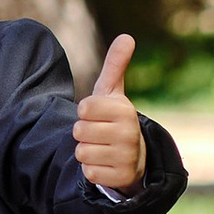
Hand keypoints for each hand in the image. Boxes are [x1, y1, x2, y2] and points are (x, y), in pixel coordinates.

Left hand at [73, 33, 144, 192]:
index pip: (83, 109)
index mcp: (124, 110)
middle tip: (99, 133)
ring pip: (81, 152)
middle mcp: (129, 133)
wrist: (134, 157)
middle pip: (79, 131)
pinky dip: (92, 170)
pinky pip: (89, 172)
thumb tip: (127, 36)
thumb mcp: (113, 93)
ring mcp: (127, 156)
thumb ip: (115, 65)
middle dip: (83, 133)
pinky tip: (105, 164)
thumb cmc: (115, 119)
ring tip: (102, 148)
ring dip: (86, 152)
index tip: (97, 115)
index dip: (84, 112)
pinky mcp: (121, 177)